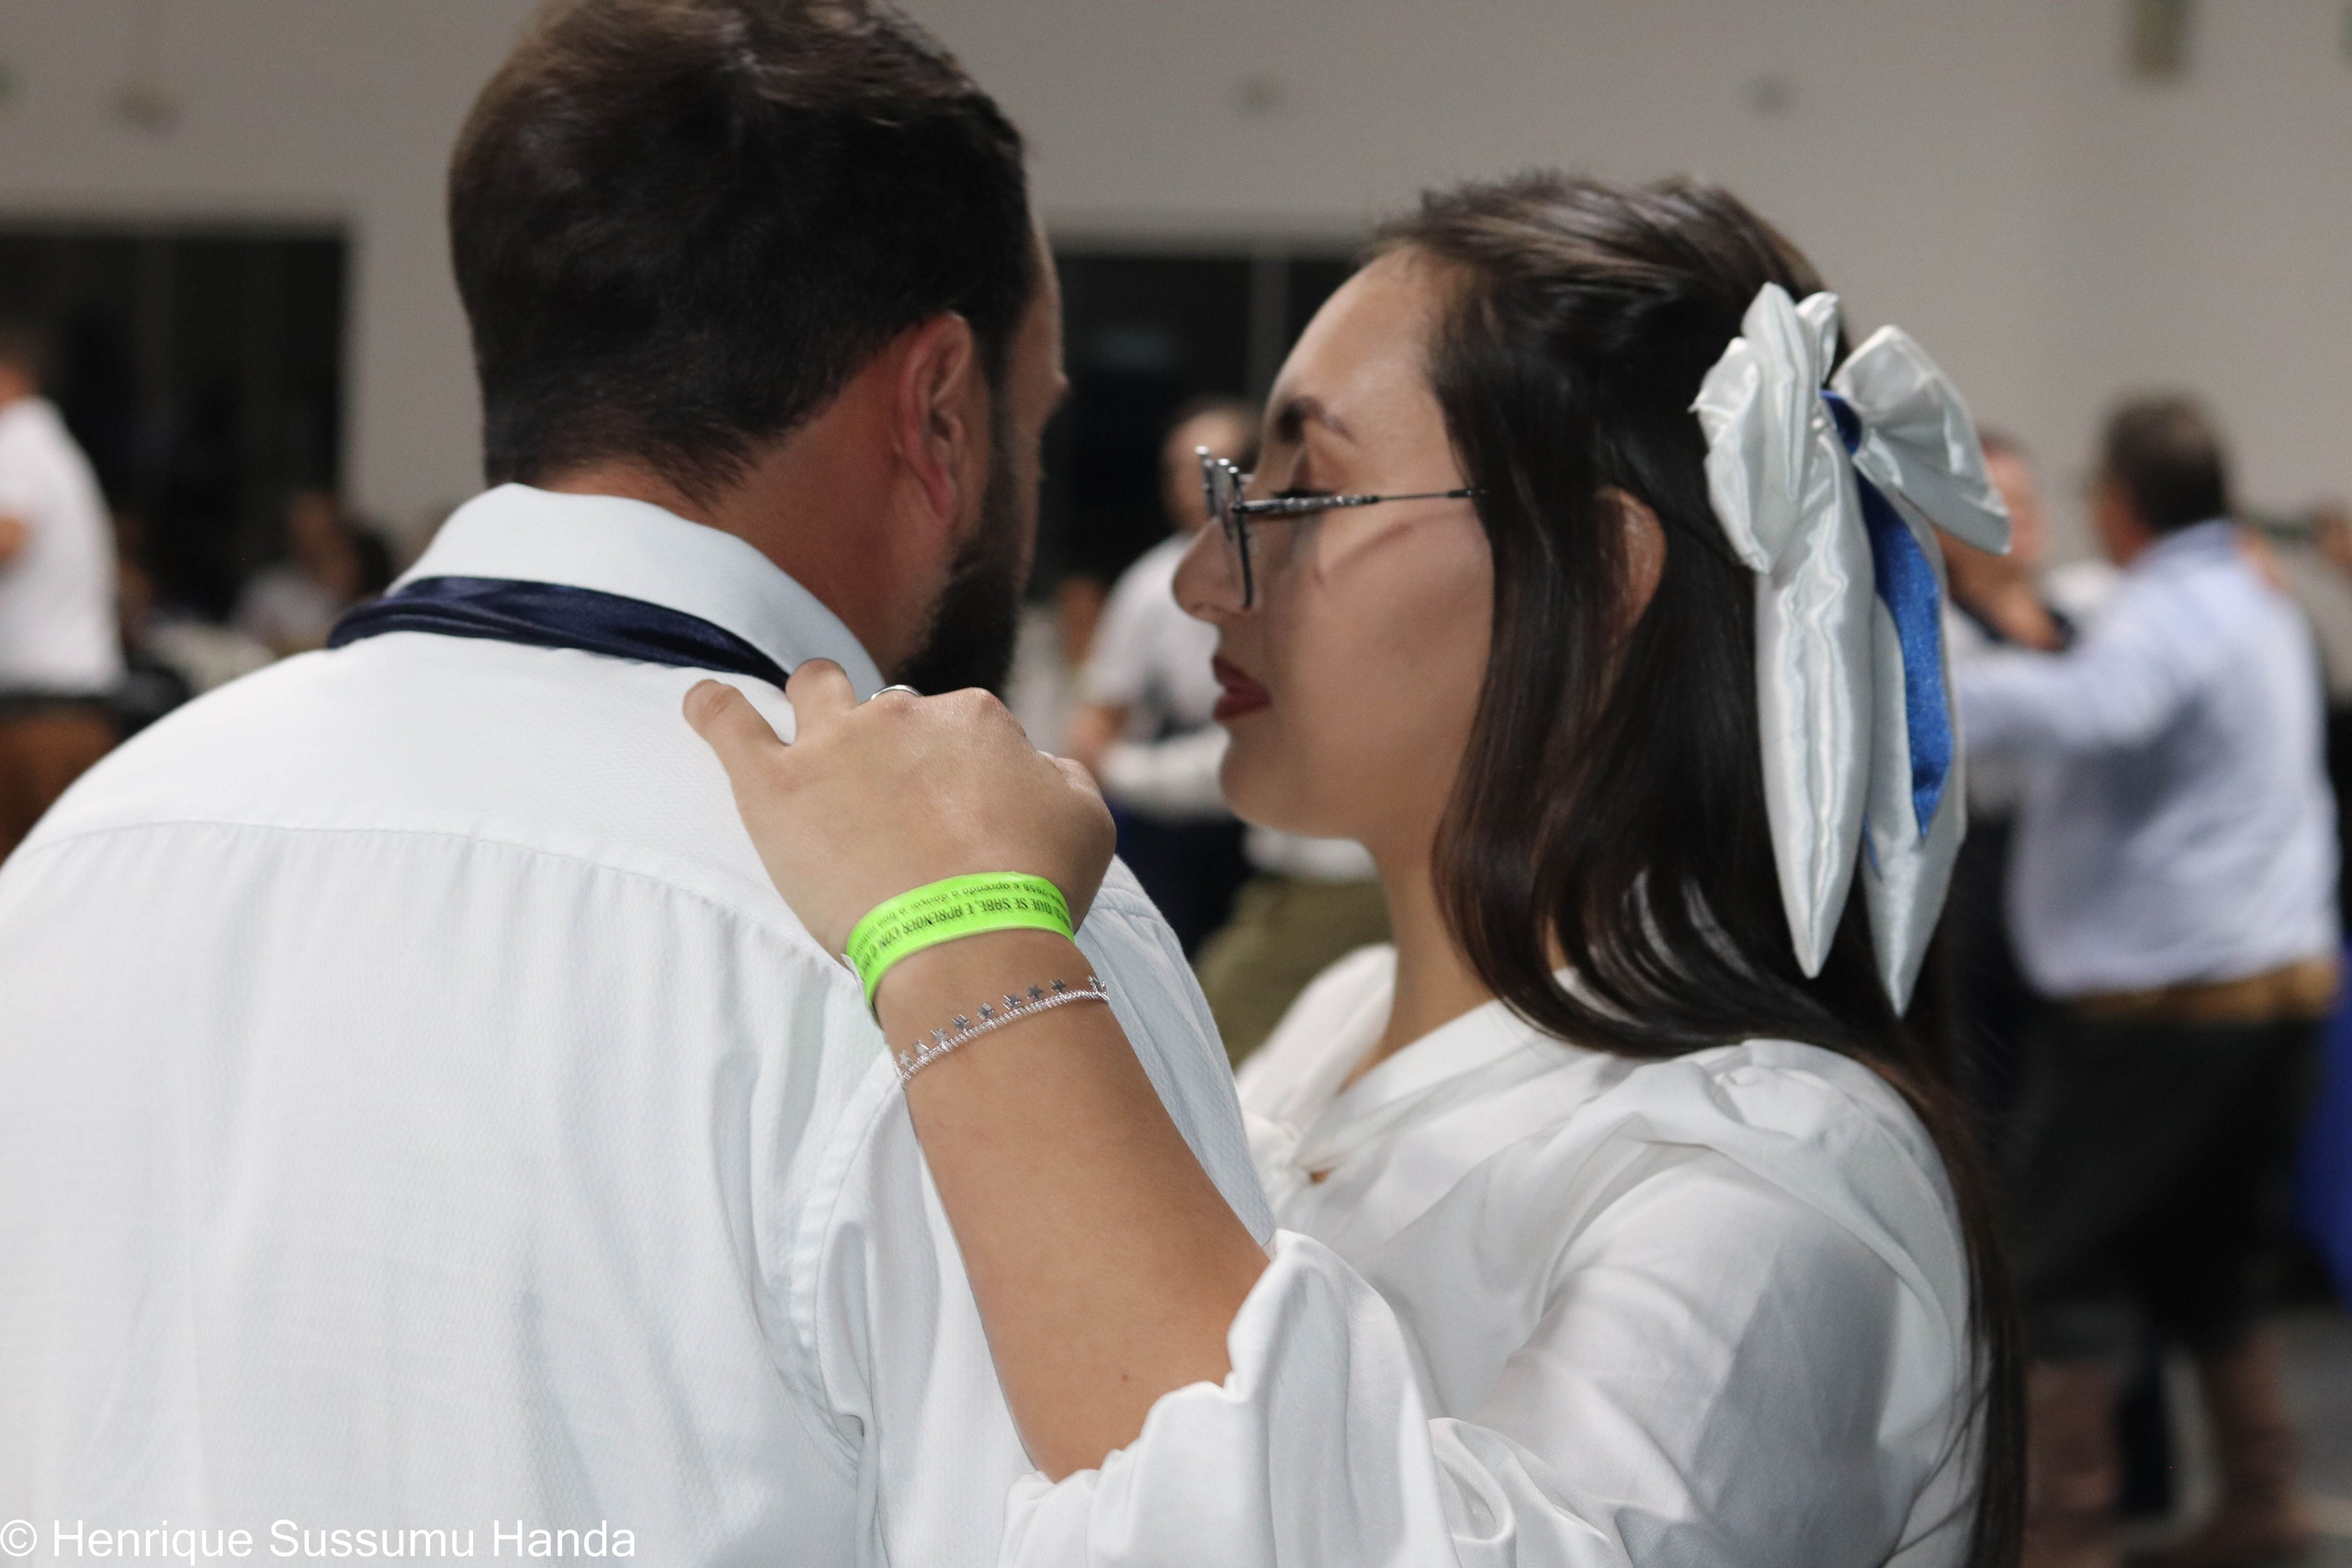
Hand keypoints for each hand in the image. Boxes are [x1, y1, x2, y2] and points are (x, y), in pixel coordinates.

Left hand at [685, 661, 1116, 956]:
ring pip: (815, 689)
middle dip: (893, 744)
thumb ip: (1058, 778)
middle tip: (897, 809)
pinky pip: (724, 720)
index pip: (960, 726)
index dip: (960, 771)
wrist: (971, 939)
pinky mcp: (774, 785)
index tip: (961, 820)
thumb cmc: (1036, 889)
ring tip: (810, 745)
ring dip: (816, 704)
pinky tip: (703, 704)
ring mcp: (834, 743)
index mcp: (975, 718)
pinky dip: (711, 707)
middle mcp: (903, 713)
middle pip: (891, 710)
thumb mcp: (1086, 821)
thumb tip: (1034, 766)